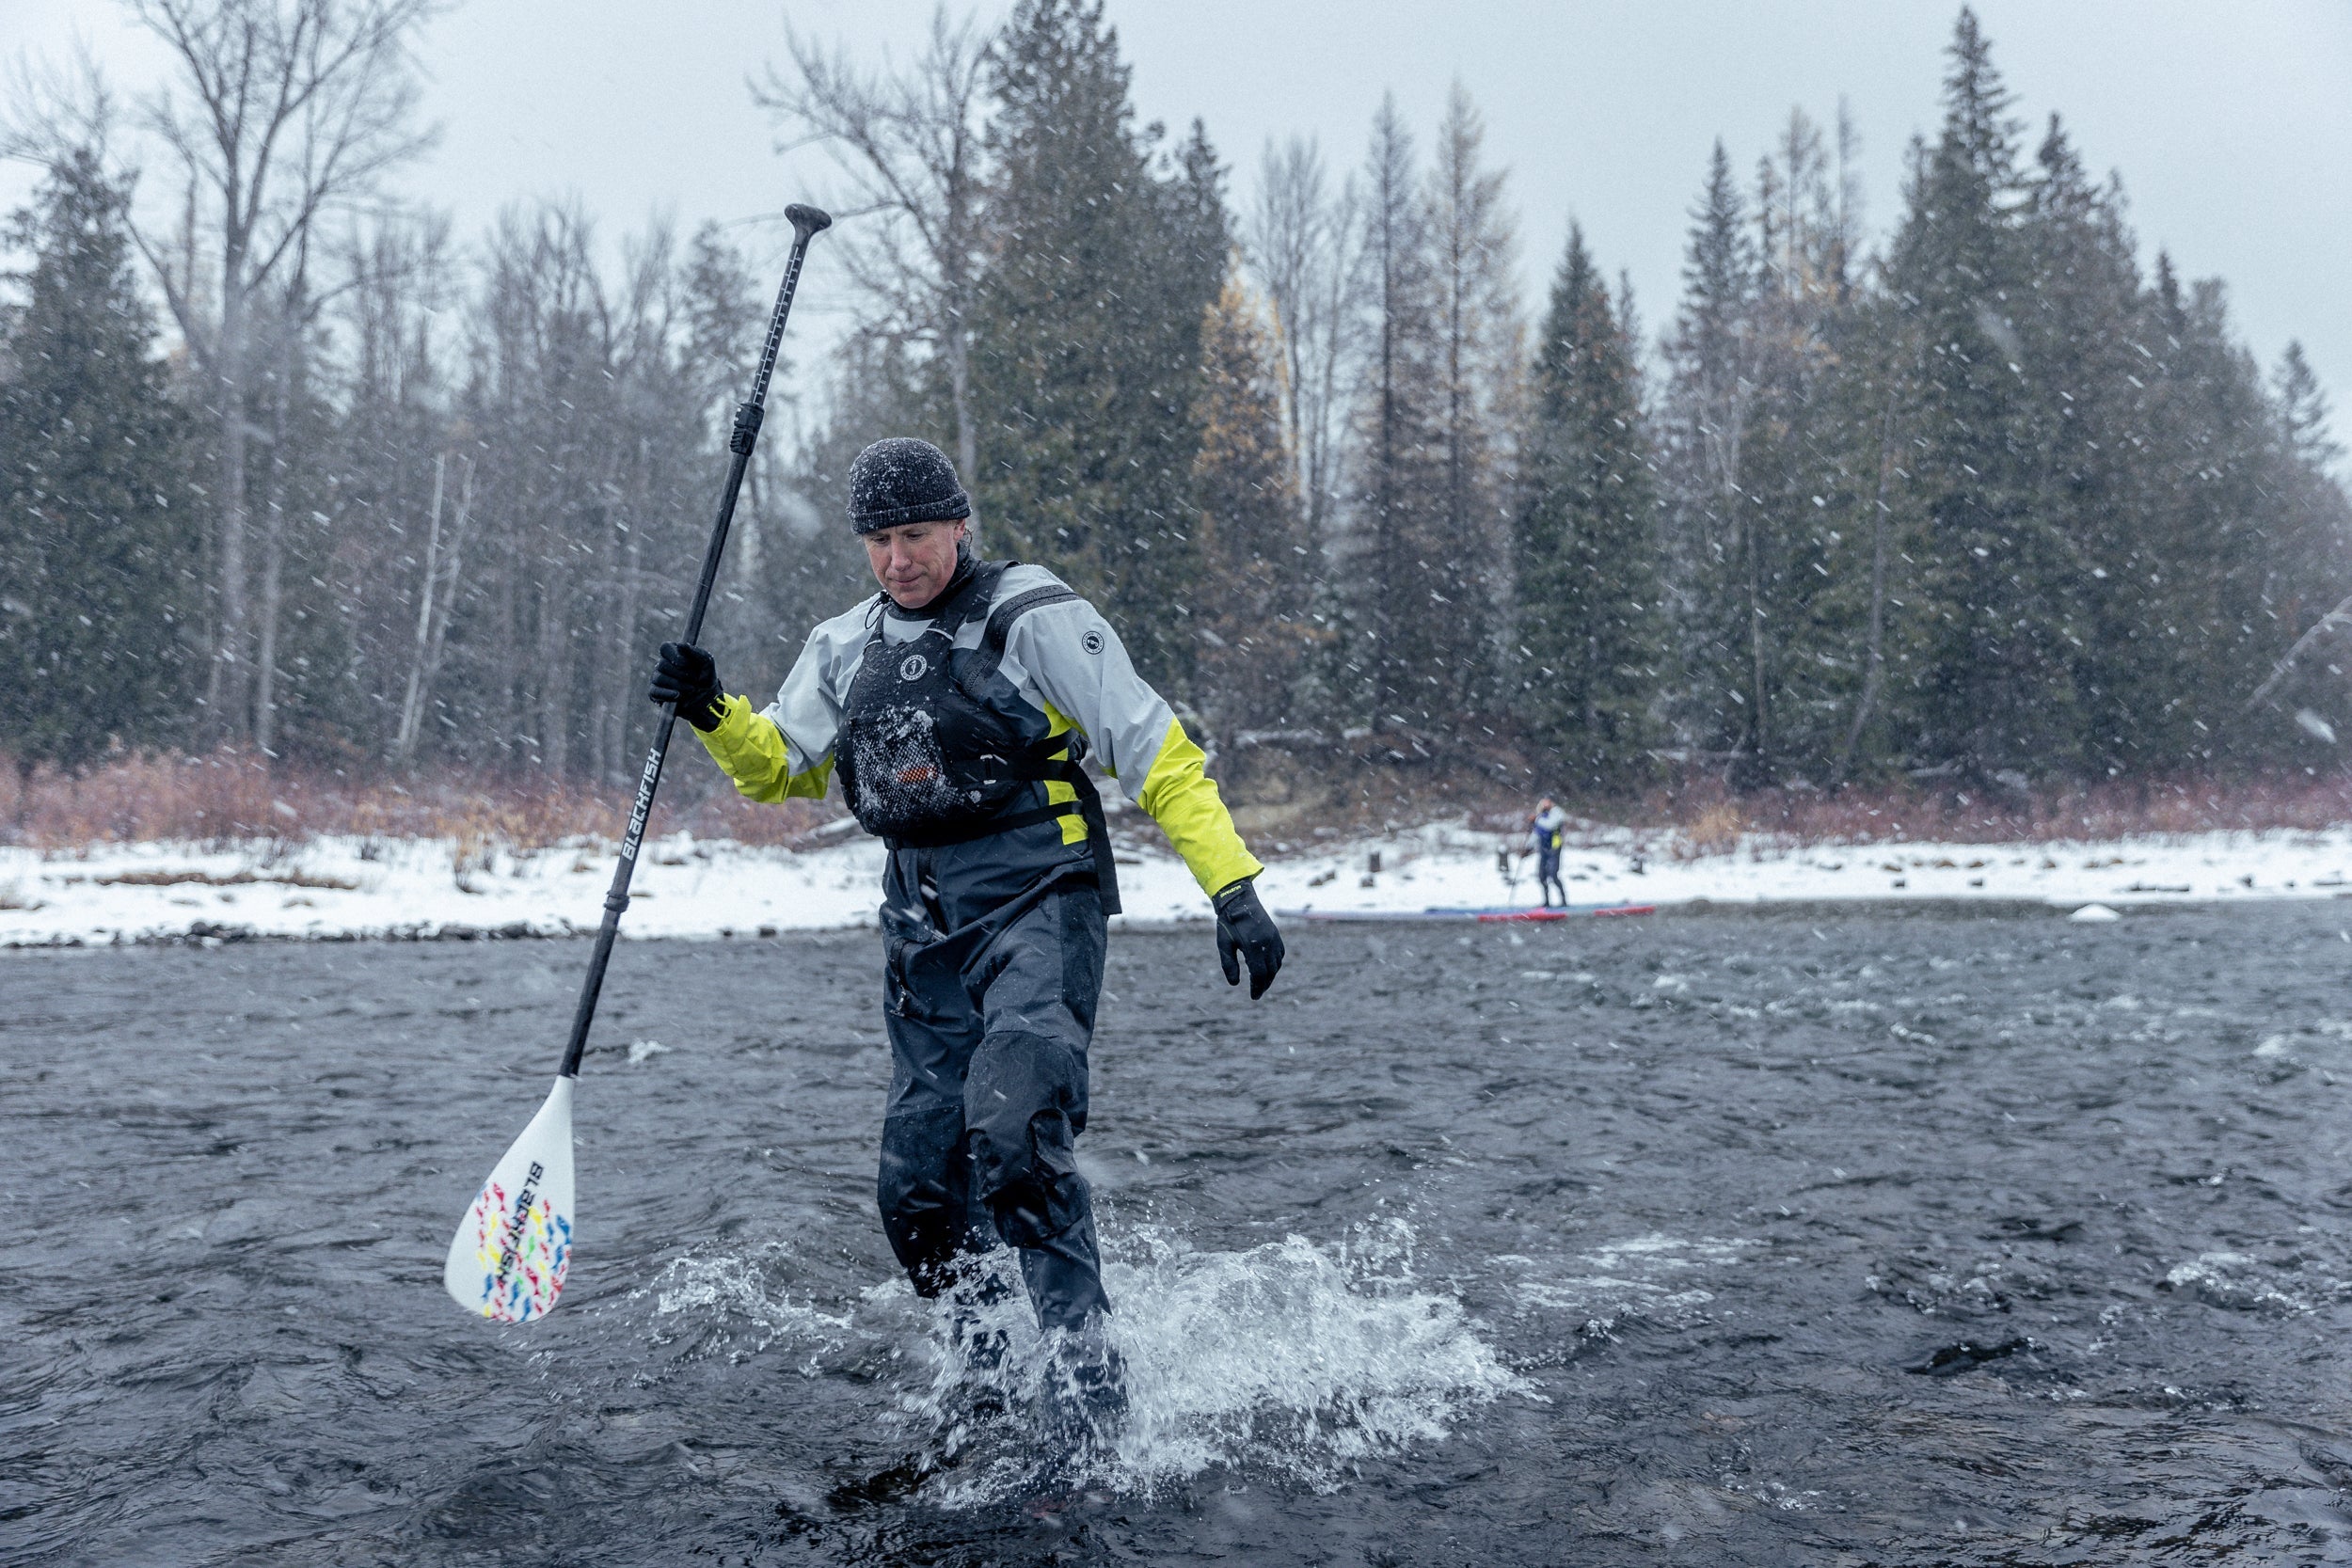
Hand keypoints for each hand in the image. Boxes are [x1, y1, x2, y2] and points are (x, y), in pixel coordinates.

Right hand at [649, 642, 723, 731]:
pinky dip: (667, 694)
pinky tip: (678, 695)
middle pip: (663, 664)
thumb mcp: (707, 663)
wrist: (706, 700)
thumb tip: (682, 645)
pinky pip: (655, 691)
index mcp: (673, 653)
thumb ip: (696, 652)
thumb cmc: (705, 677)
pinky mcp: (655, 693)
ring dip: (679, 685)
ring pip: (660, 678)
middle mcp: (662, 664)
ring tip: (692, 689)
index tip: (686, 664)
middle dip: (682, 674)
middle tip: (695, 680)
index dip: (675, 656)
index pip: (665, 648)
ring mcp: (657, 678)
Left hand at [1214, 877, 1283, 999]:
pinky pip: (1280, 954)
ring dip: (1270, 975)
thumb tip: (1234, 984)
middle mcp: (1267, 943)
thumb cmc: (1228, 922)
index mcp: (1253, 946)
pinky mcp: (1276, 934)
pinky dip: (1275, 964)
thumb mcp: (1223, 944)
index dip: (1257, 987)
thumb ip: (1228, 964)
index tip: (1253, 997)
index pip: (1259, 974)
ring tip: (1262, 983)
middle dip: (1264, 984)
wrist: (1239, 899)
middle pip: (1270, 971)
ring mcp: (1274, 938)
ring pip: (1276, 964)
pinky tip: (1268, 968)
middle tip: (1257, 993)